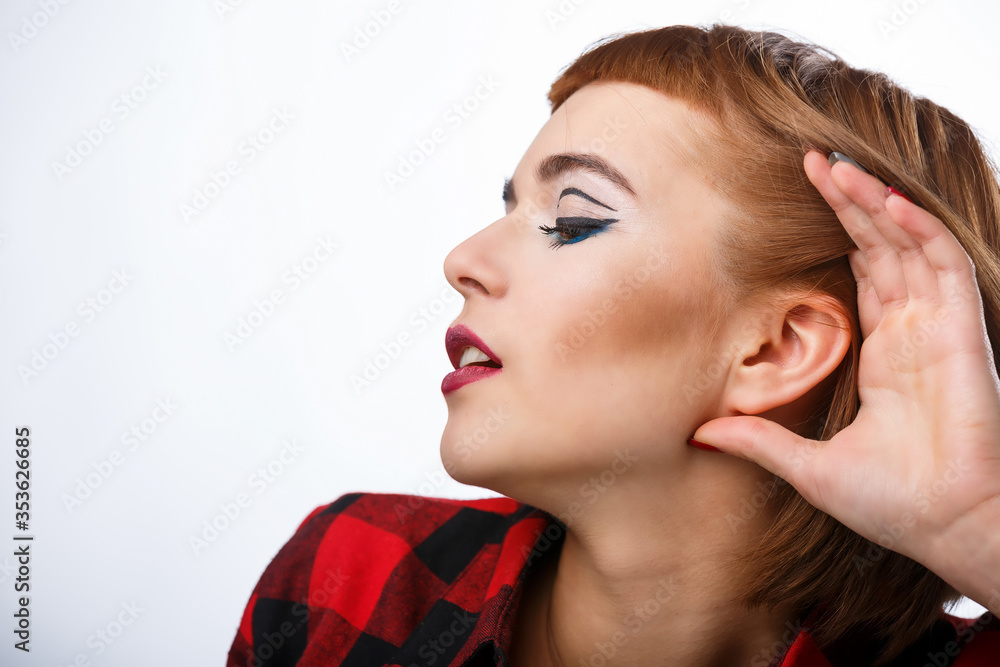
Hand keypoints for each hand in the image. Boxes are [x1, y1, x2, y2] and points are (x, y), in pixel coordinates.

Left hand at [691, 149, 999, 612]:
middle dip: (849, 203)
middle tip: (811, 161)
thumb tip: (700, 432)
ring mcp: (939, 329)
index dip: (838, 234)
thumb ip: (758, 441)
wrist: (945, 528)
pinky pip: (946, 266)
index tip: (800, 201)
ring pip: (909, 245)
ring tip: (836, 165)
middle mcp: (914, 333)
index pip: (863, 275)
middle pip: (881, 248)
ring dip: (876, 202)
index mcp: (885, 355)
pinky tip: (888, 200)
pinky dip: (921, 228)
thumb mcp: (807, 467)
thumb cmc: (891, 503)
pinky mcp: (963, 333)